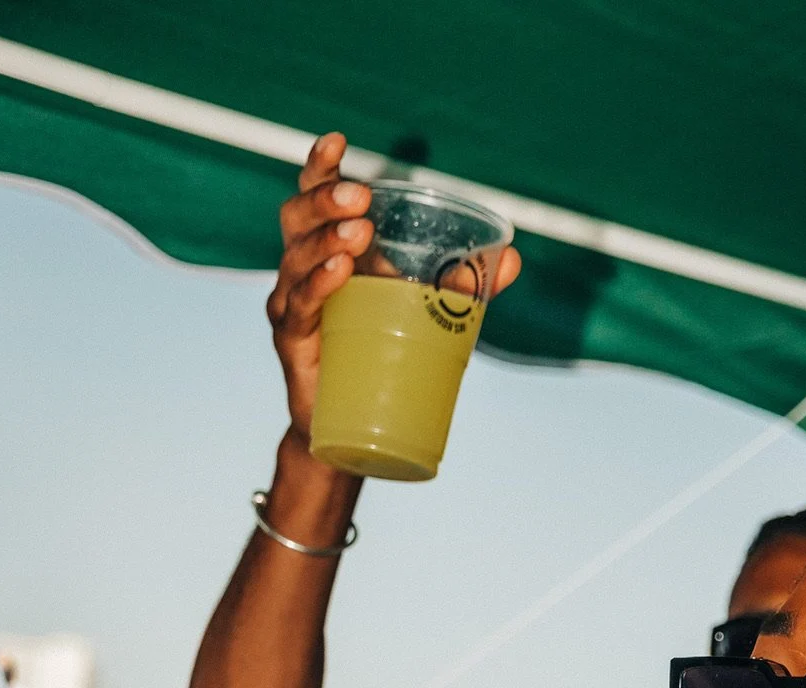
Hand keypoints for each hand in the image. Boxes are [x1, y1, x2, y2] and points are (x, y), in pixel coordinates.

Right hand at [269, 131, 522, 441]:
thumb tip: (512, 257)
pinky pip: (299, 306)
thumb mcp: (422, 311)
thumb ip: (461, 283)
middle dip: (324, 201)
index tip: (338, 142)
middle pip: (297, 218)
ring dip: (325, 240)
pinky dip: (317, 286)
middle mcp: (301, 269)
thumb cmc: (381, 354)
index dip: (320, 167)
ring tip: (358, 233)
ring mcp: (292, 304)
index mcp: (327, 248)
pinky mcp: (294, 343)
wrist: (351, 427)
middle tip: (360, 198)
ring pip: (296, 259)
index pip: (314, 197)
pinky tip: (339, 273)